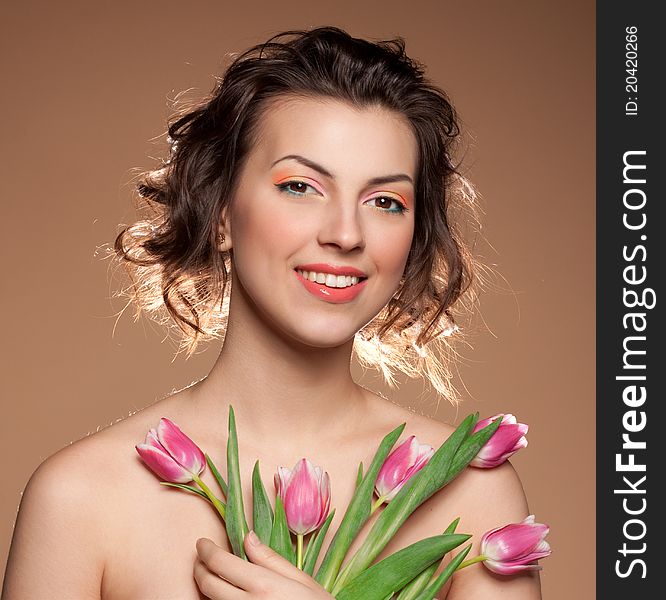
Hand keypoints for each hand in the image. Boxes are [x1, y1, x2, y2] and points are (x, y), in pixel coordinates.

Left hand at [194, 530, 334, 598]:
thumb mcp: (301, 579)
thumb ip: (271, 559)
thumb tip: (249, 538)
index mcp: (263, 585)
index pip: (221, 563)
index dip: (206, 550)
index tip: (202, 543)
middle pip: (208, 584)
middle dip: (199, 567)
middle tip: (201, 558)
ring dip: (206, 585)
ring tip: (211, 573)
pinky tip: (225, 594)